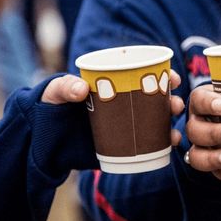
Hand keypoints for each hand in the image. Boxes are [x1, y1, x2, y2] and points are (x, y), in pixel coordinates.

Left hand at [42, 73, 185, 144]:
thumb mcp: (54, 93)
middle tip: (176, 106)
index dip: (163, 74)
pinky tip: (172, 146)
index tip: (173, 78)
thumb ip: (64, 87)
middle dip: (172, 101)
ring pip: (156, 121)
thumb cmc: (51, 107)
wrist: (45, 141)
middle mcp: (125, 102)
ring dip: (171, 124)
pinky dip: (163, 143)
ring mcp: (126, 123)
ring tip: (175, 132)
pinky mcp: (124, 143)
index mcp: (114, 83)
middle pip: (157, 98)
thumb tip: (81, 90)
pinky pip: (149, 142)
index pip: (144, 74)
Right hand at [184, 70, 220, 181]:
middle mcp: (198, 124)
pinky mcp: (213, 166)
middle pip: (195, 130)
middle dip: (214, 133)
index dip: (208, 103)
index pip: (198, 99)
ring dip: (215, 157)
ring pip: (198, 156)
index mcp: (205, 101)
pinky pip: (217, 174)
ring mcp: (202, 148)